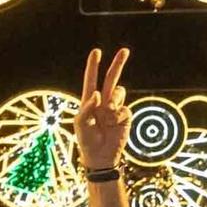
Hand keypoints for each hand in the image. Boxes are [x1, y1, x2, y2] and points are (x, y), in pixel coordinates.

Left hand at [75, 47, 131, 170]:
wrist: (100, 156)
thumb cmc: (86, 140)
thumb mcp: (81, 124)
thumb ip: (87, 108)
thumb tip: (97, 93)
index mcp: (89, 102)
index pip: (91, 80)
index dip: (93, 66)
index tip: (96, 52)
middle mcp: (103, 101)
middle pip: (112, 78)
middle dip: (118, 64)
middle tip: (124, 51)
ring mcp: (115, 108)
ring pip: (119, 92)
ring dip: (115, 100)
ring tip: (107, 116)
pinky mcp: (125, 115)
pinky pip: (124, 108)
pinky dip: (119, 115)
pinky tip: (113, 125)